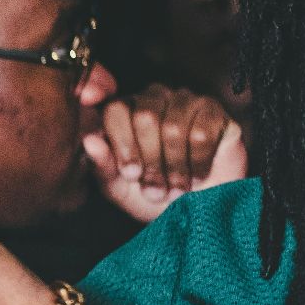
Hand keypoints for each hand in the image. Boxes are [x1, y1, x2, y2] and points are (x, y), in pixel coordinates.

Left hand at [83, 84, 245, 222]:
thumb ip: (103, 164)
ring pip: (174, 126)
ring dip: (175, 166)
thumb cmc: (152, 195)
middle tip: (155, 191)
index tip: (131, 175)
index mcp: (125, 109)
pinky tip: (197, 178)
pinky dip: (198, 163)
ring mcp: (186, 101)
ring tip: (176, 190)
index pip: (116, 110)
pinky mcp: (215, 113)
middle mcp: (154, 98)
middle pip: (146, 116)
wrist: (197, 207)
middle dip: (150, 160)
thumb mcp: (120, 187)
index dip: (123, 144)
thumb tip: (89, 141)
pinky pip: (202, 133)